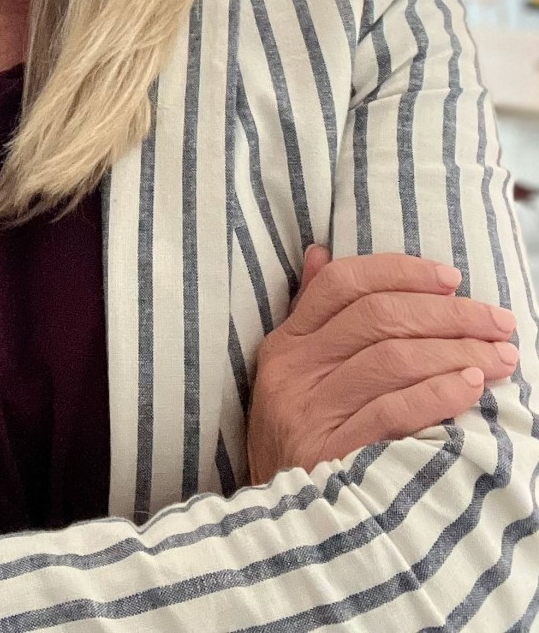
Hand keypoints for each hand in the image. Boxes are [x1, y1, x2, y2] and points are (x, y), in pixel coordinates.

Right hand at [246, 247, 518, 486]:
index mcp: (285, 344)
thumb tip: (320, 252)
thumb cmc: (298, 441)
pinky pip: (393, 412)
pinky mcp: (332, 454)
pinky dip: (437, 394)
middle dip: (447, 312)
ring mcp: (310, 413)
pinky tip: (471, 387)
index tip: (452, 277)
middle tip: (497, 319)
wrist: (281, 529)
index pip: (341, 284)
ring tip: (500, 356)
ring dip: (455, 351)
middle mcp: (293, 372)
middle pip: (376, 317)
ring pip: (391, 360)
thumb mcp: (291, 375)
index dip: (400, 271)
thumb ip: (309, 315)